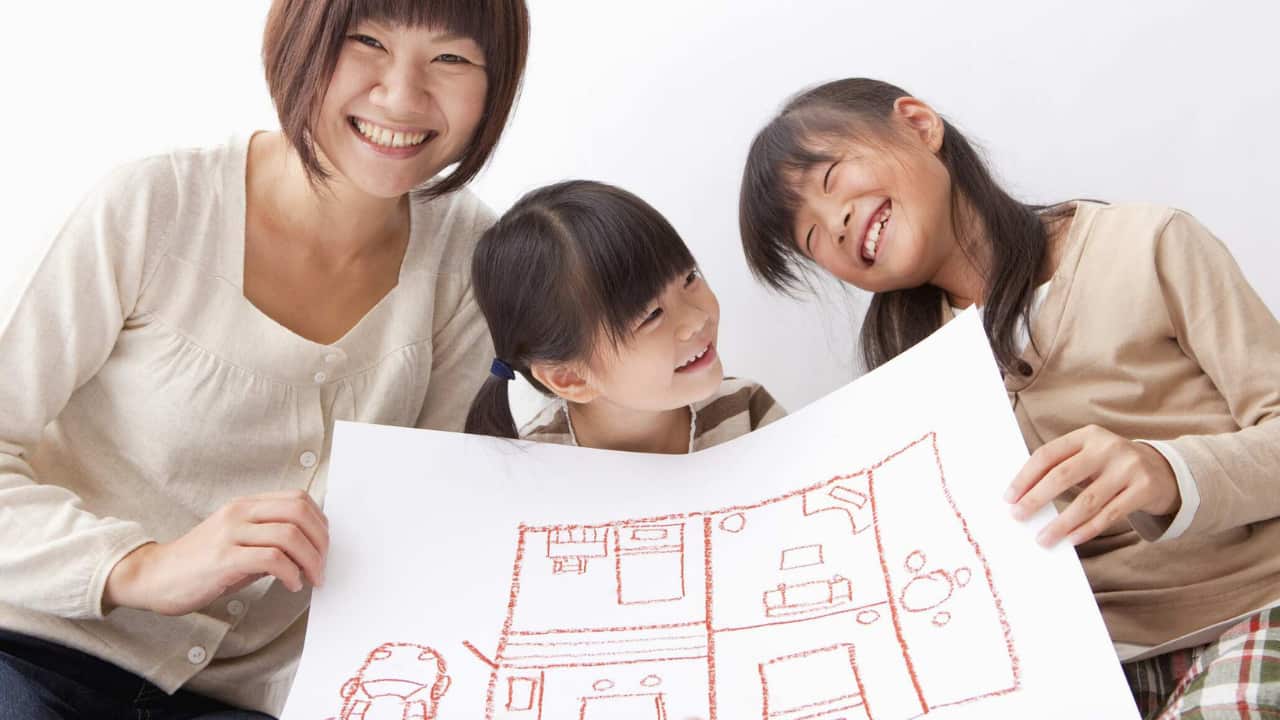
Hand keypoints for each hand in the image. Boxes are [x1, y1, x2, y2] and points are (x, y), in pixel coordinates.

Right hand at [104, 489, 328, 615]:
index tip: (324, 546)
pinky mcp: (223, 558)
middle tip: (322, 566)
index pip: (298, 498)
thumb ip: (269, 539)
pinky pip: (271, 558)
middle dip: (321, 541)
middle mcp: (239, 512)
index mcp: (246, 505)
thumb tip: (308, 548)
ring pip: (289, 534)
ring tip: (311, 579)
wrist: (154, 576)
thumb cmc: (199, 563)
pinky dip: (290, 572)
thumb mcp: (239, 541)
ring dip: (310, 560)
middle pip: (299, 511)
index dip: (319, 522)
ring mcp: (230, 533)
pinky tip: (291, 584)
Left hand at [1004, 425, 1179, 546]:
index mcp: (1087, 436)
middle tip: (1018, 516)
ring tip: (1043, 538)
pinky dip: (1088, 529)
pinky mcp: (1144, 489)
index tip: (1009, 497)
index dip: (1026, 476)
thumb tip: (1023, 496)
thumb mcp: (1090, 456)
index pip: (1048, 454)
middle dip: (1036, 498)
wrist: (1164, 471)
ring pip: (1087, 500)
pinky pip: (1109, 514)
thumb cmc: (1112, 466)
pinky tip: (1071, 539)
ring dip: (1061, 523)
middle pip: (1063, 476)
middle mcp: (1107, 448)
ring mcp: (1128, 468)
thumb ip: (1063, 467)